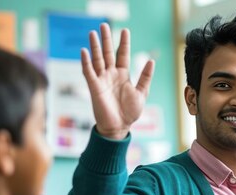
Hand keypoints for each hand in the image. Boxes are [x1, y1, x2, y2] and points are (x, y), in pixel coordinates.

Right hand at [81, 23, 154, 139]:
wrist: (119, 127)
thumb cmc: (130, 112)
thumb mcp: (142, 93)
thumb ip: (145, 77)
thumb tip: (151, 60)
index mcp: (123, 75)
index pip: (122, 55)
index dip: (123, 43)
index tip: (125, 30)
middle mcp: (111, 75)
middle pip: (107, 53)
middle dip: (106, 39)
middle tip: (104, 25)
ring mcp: (102, 80)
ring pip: (97, 59)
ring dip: (94, 46)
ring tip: (93, 33)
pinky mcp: (94, 87)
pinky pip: (89, 72)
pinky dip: (86, 62)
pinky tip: (84, 51)